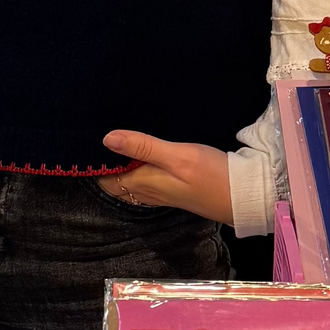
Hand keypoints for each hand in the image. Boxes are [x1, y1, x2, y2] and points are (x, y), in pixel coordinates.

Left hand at [99, 130, 233, 224]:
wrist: (243, 195)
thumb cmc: (210, 175)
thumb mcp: (176, 156)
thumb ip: (143, 147)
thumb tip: (106, 139)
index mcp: (143, 183)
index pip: (105, 179)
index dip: (94, 163)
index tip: (86, 140)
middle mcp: (147, 191)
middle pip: (115, 180)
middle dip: (105, 162)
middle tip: (97, 134)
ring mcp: (161, 192)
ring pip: (130, 179)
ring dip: (121, 163)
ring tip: (115, 138)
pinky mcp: (173, 188)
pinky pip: (145, 178)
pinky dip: (137, 165)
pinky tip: (142, 150)